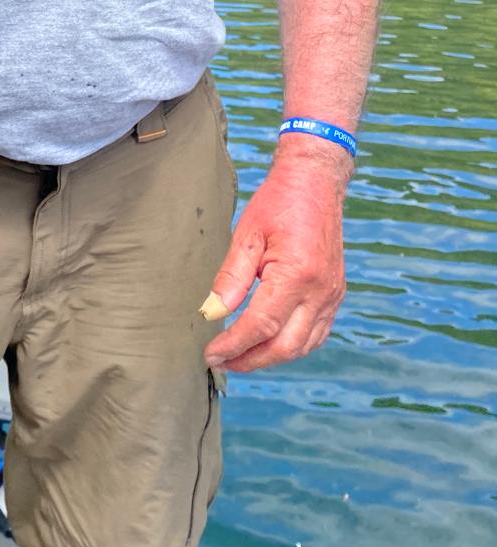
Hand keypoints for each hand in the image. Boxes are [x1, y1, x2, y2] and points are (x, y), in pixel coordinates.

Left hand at [203, 138, 348, 372]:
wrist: (315, 183)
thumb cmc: (277, 203)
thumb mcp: (246, 235)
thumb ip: (230, 278)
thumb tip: (212, 313)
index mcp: (296, 275)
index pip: (261, 326)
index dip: (234, 345)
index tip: (211, 354)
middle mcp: (320, 291)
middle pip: (284, 346)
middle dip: (250, 360)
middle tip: (221, 362)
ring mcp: (332, 295)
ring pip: (303, 346)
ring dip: (271, 358)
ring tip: (240, 357)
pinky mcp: (335, 294)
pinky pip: (316, 334)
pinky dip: (292, 345)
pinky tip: (269, 343)